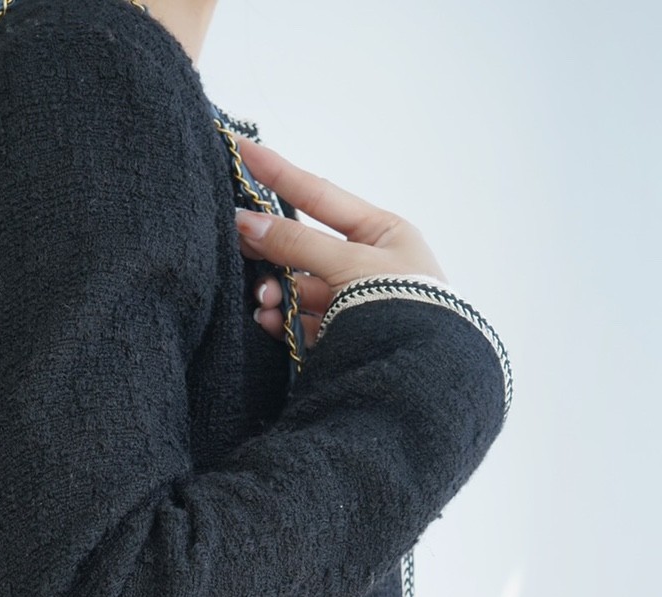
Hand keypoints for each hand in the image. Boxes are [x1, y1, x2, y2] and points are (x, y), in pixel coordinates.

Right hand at [234, 135, 447, 346]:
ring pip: (301, 287)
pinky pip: (304, 322)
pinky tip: (270, 323)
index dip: (281, 175)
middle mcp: (369, 266)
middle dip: (272, 249)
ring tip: (264, 301)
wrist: (424, 379)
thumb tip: (247, 223)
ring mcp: (355, 304)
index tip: (245, 151)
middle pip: (306, 246)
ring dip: (276, 291)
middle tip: (237, 243)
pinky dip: (284, 322)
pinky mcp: (343, 339)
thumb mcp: (351, 264)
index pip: (321, 196)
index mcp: (383, 234)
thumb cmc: (406, 307)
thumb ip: (297, 243)